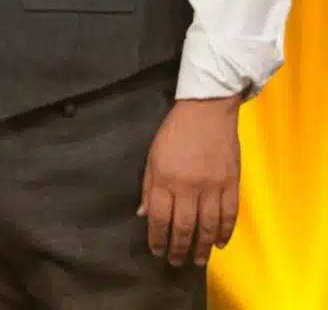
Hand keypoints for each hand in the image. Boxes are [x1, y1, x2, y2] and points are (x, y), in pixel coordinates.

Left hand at [138, 96, 241, 266]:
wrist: (206, 111)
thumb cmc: (174, 131)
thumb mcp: (153, 155)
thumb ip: (149, 186)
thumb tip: (143, 213)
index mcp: (165, 178)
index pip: (160, 217)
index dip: (157, 238)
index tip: (156, 251)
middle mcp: (189, 187)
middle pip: (184, 226)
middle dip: (179, 248)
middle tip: (176, 262)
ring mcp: (212, 187)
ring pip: (209, 226)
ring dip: (203, 247)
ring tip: (198, 260)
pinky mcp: (231, 184)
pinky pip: (230, 215)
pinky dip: (226, 232)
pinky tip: (221, 243)